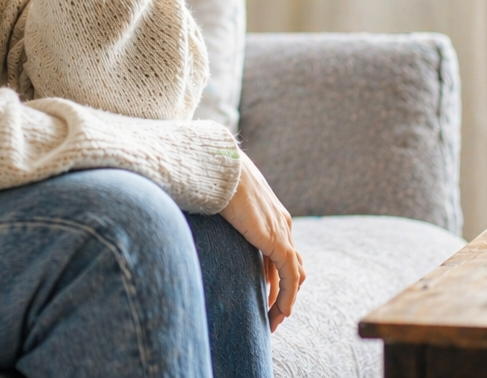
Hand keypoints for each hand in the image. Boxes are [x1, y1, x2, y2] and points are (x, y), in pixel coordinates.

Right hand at [220, 153, 304, 330]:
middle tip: (269, 315)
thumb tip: (192, 215)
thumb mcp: (217, 197)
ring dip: (285, 300)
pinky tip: (278, 314)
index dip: (271, 276)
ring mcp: (282, 231)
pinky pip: (290, 278)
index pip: (277, 251)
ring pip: (294, 275)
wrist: (217, 164)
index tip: (259, 296)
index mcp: (268, 212)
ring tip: (272, 321)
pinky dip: (287, 298)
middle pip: (290, 265)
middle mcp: (280, 222)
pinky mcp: (277, 242)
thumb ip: (216, 212)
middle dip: (281, 292)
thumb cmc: (210, 175)